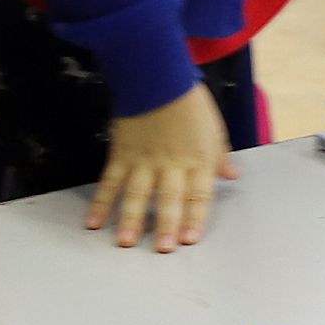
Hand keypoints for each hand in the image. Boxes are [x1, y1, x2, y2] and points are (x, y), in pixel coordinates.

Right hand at [92, 82, 234, 250]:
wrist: (156, 75)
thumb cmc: (189, 101)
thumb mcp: (214, 128)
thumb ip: (220, 156)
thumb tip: (231, 176)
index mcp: (197, 160)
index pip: (198, 196)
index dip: (194, 219)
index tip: (189, 240)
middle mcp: (171, 164)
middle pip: (169, 198)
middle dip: (166, 225)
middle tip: (162, 249)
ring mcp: (143, 161)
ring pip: (137, 193)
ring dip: (131, 219)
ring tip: (125, 242)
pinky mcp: (121, 155)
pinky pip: (110, 182)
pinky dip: (101, 202)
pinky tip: (93, 222)